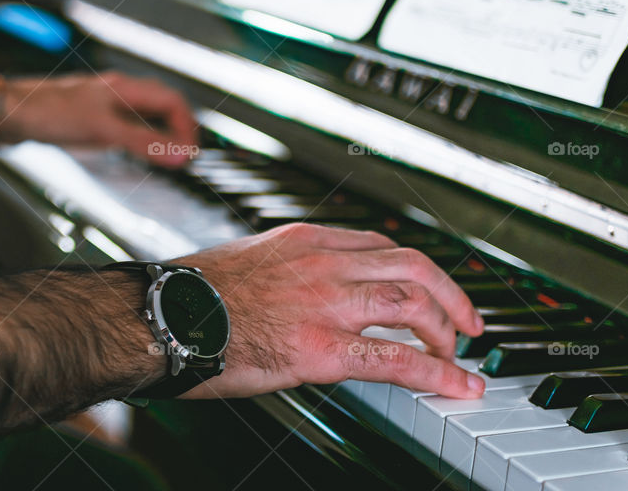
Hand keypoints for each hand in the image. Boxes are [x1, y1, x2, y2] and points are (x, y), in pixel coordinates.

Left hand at [1, 71, 197, 167]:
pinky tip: (127, 148)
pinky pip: (121, 122)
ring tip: (163, 154)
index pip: (172, 101)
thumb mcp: (103, 131)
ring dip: (156, 132)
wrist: (7, 112)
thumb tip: (180, 154)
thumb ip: (143, 143)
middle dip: (177, 128)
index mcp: (125, 88)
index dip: (187, 127)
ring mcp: (101, 102)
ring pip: (141, 113)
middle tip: (183, 155)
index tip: (190, 153)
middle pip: (160, 104)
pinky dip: (134, 136)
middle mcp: (116, 91)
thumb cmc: (48, 114)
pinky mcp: (86, 114)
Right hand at [175, 223, 485, 398]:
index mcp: (304, 240)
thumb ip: (289, 270)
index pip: (381, 245)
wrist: (160, 317)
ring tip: (458, 357)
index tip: (430, 288)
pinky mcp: (319, 349)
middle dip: (451, 295)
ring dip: (446, 332)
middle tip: (467, 323)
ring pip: (412, 305)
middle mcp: (322, 263)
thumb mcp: (248, 262)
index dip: (417, 270)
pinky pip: (395, 359)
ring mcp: (324, 304)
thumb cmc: (192, 296)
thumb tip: (308, 291)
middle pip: (412, 266)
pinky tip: (457, 386)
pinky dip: (437, 373)